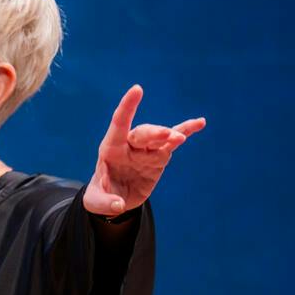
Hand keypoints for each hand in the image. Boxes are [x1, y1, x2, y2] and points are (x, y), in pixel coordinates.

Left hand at [83, 84, 205, 216]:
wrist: (115, 199)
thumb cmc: (101, 196)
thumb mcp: (95, 202)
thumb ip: (104, 203)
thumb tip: (118, 206)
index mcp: (110, 149)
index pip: (118, 124)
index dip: (127, 107)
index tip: (137, 89)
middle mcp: (129, 145)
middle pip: (142, 133)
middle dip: (154, 133)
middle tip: (167, 136)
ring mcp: (146, 150)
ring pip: (160, 137)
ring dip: (170, 135)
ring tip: (179, 138)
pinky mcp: (159, 156)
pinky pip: (173, 142)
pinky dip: (186, 131)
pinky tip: (200, 122)